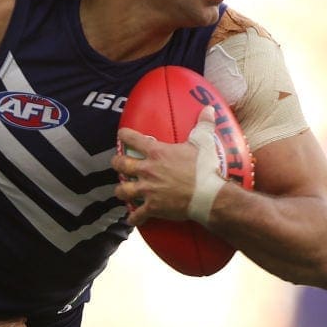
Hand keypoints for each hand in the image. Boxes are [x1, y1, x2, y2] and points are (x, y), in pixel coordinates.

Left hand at [112, 106, 223, 226]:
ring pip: (123, 190)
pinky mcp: (153, 207)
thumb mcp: (204, 142)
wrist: (209, 196)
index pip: (132, 138)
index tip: (121, 134)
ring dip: (121, 190)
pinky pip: (137, 214)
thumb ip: (203, 124)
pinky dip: (134, 217)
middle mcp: (148, 170)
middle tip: (118, 163)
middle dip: (117, 163)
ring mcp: (148, 190)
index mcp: (157, 152)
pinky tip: (132, 218)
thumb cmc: (205, 168)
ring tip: (122, 190)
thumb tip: (209, 109)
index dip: (124, 135)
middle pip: (120, 164)